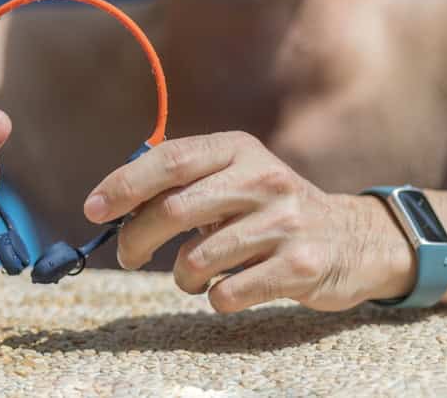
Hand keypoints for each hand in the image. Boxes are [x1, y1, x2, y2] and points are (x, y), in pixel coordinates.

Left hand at [83, 132, 412, 311]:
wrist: (353, 240)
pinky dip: (212, 297)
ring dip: (180, 275)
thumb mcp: (235, 177)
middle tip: (126, 255)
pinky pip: (228, 292)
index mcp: (239, 150)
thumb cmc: (270, 210)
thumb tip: (114, 201)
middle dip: (136, 238)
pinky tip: (225, 289)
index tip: (93, 209)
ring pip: (197, 258)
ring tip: (190, 275)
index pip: (170, 160)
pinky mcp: (298, 266)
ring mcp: (284, 222)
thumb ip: (183, 182)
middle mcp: (262, 179)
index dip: (124, 184)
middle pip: (174, 209)